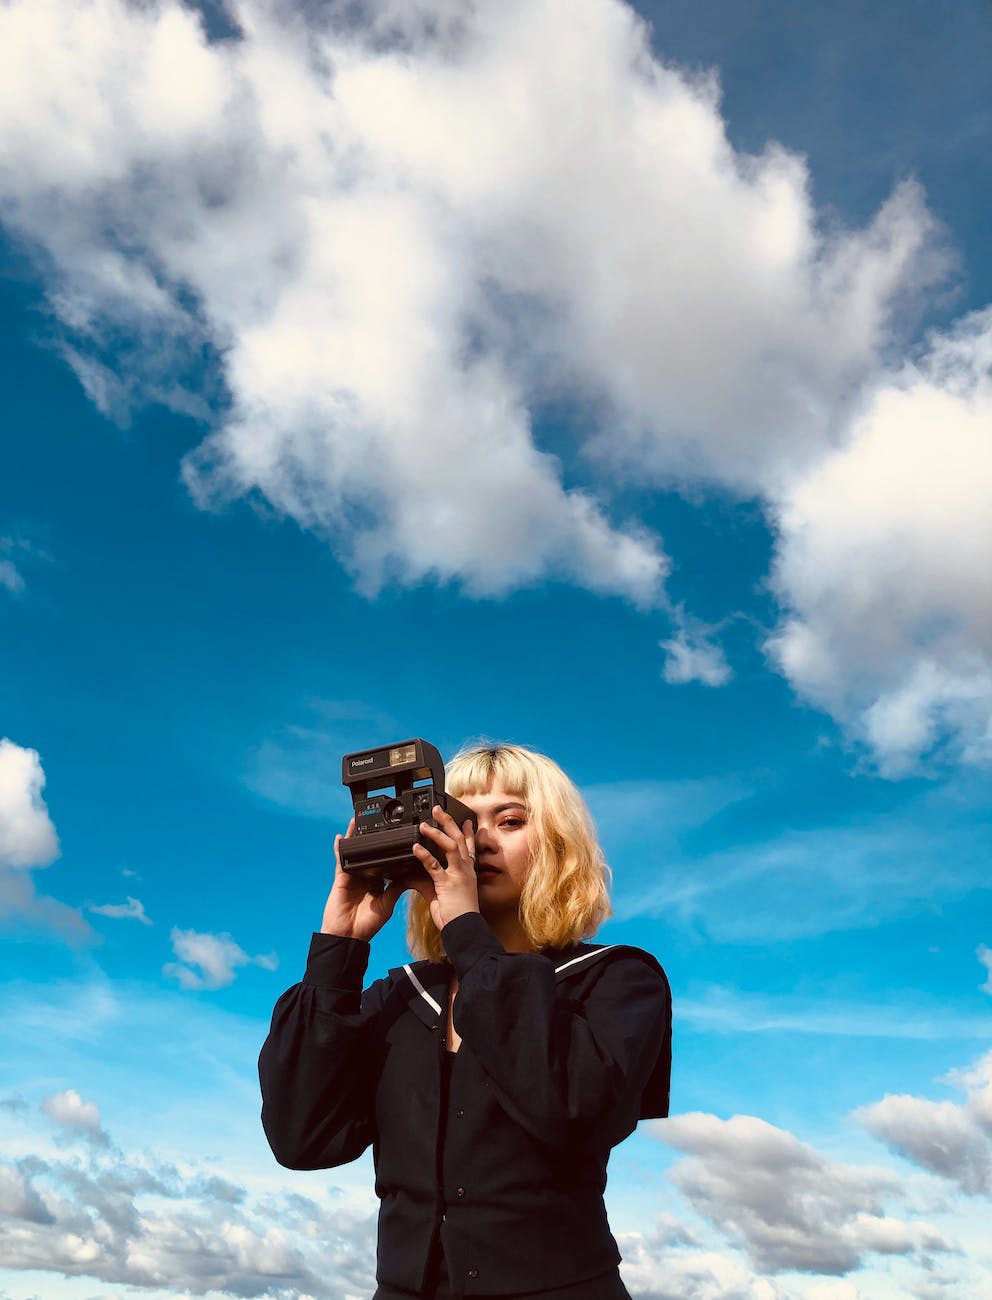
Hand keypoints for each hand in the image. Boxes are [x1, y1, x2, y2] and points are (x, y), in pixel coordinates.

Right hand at [320, 819, 410, 941]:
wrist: (347, 937)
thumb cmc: (367, 926)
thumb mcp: (386, 905)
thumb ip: (396, 889)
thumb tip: (410, 875)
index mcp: (378, 884)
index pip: (386, 864)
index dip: (391, 853)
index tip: (401, 841)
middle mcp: (365, 878)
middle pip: (370, 855)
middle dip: (373, 842)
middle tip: (382, 824)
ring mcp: (353, 877)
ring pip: (356, 854)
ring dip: (356, 839)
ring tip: (359, 822)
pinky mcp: (341, 878)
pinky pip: (341, 860)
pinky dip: (341, 848)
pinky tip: (342, 836)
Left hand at [408, 805, 479, 930]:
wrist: (463, 929)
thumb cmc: (456, 914)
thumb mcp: (442, 894)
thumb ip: (428, 881)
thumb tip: (413, 873)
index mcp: (467, 872)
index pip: (469, 847)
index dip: (468, 832)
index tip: (466, 820)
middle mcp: (465, 870)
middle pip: (459, 839)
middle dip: (449, 822)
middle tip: (438, 809)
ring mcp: (458, 875)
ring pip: (450, 846)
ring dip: (437, 833)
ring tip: (424, 825)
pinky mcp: (447, 883)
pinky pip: (434, 865)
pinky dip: (424, 855)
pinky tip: (415, 848)